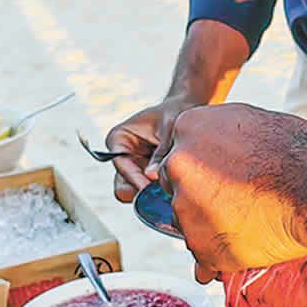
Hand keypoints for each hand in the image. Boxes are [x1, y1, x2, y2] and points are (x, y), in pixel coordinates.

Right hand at [104, 20, 249, 202]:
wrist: (187, 110)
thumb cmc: (175, 112)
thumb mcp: (170, 127)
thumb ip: (161, 151)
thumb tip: (152, 176)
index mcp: (119, 138)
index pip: (120, 163)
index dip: (134, 177)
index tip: (150, 187)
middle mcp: (123, 157)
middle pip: (122, 186)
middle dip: (140, 193)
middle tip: (161, 195)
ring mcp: (135, 169)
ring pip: (135, 195)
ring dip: (152, 197)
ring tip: (172, 192)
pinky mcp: (148, 178)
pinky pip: (150, 195)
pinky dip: (161, 196)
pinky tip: (177, 190)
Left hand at [159, 104, 306, 281]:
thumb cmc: (293, 150)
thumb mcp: (247, 121)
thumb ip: (214, 134)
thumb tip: (205, 147)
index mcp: (187, 128)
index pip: (179, 157)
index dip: (203, 171)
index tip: (225, 178)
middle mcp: (178, 166)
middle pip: (179, 190)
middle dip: (201, 198)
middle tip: (238, 201)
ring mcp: (187, 209)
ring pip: (190, 224)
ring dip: (211, 227)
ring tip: (250, 222)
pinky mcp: (202, 246)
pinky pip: (203, 260)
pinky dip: (219, 258)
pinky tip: (245, 247)